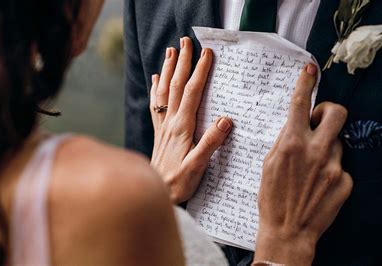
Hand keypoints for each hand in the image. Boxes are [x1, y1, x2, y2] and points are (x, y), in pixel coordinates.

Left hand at [150, 37, 232, 203]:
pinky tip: (156, 79)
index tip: (206, 53)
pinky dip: (156, 89)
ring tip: (171, 51)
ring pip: (164, 91)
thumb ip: (210, 143)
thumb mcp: (198, 167)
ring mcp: (163, 127)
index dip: (199, 72)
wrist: (156, 193)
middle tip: (186, 41)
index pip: (192, 93)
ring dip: (168, 70)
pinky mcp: (159, 133)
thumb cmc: (178, 183)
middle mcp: (170, 123)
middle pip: (176, 86)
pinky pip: (156, 105)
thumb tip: (226, 120)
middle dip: (182, 62)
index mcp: (182, 127)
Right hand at [255, 64, 352, 264]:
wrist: (288, 231)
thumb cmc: (272, 198)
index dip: (306, 82)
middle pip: (336, 113)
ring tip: (311, 166)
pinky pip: (340, 165)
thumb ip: (285, 140)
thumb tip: (297, 123)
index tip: (310, 70)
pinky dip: (330, 169)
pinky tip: (317, 184)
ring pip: (337, 142)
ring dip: (326, 147)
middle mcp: (316, 151)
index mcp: (292, 144)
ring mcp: (333, 166)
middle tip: (320, 120)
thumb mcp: (269, 163)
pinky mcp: (344, 181)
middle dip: (329, 111)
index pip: (301, 103)